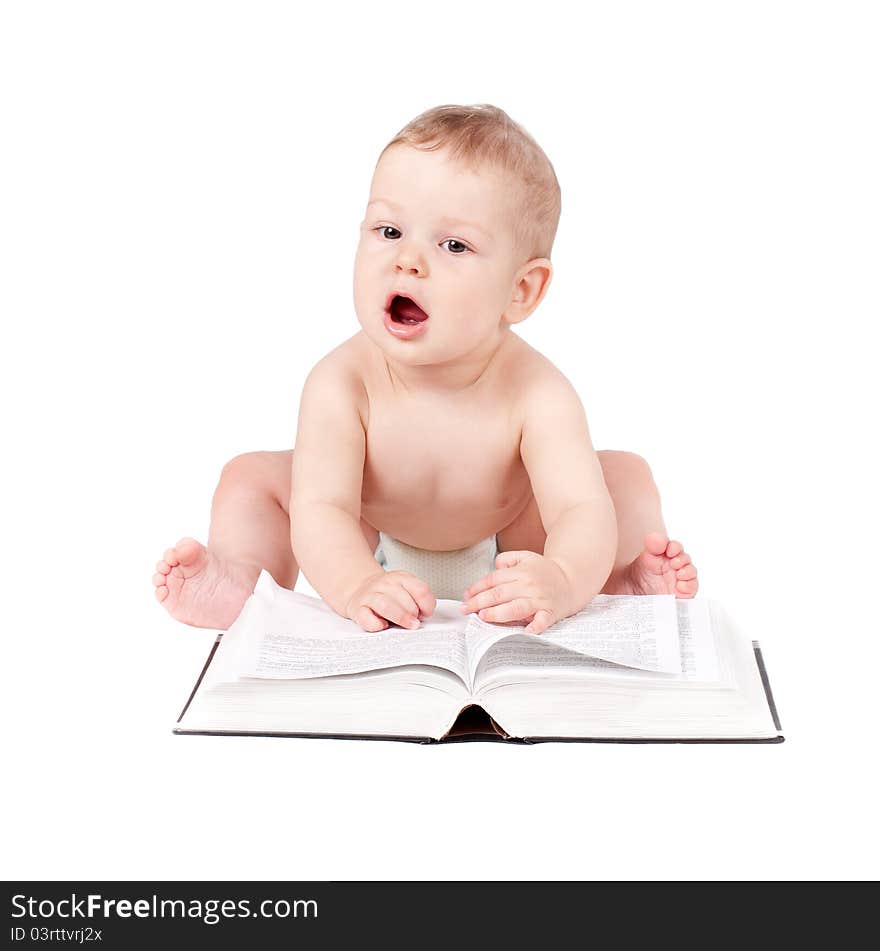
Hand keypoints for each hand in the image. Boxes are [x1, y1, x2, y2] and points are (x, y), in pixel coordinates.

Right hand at [345, 569, 435, 632]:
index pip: (419, 589)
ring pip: (385, 605)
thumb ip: (417, 598)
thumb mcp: (405, 589)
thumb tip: (426, 614)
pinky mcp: (358, 609)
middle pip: (402, 596)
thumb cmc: (387, 594)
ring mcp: (370, 596)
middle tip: (415, 622)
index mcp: (401, 578)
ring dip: (400, 617)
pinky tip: (383, 625)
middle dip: (413, 612)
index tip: (427, 614)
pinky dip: (376, 624)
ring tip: (408, 625)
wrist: (360, 588)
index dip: (427, 604)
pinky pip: (365, 617)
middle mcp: (384, 584)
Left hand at [460, 550, 574, 633]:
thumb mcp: (525, 557)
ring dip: (498, 613)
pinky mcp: (550, 612)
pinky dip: (535, 626)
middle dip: (479, 602)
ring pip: (516, 607)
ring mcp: (540, 599)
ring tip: (484, 616)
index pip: (493, 580)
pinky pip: (542, 620)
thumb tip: (493, 568)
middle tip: (466, 610)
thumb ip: (507, 559)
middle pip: (500, 593)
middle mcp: (529, 585)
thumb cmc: (545, 571)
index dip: (477, 588)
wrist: (572, 579)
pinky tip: (526, 631)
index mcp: (521, 571)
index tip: (466, 597)